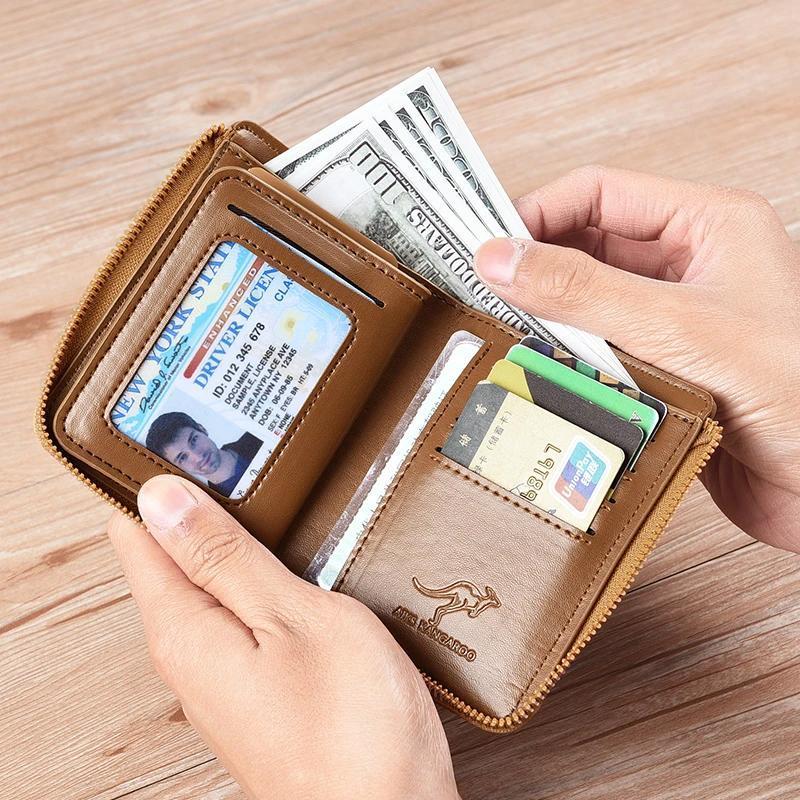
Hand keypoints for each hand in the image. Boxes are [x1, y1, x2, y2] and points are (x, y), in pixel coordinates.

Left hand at [107, 476, 459, 799]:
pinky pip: (243, 609)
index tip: (189, 440)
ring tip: (270, 492)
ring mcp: (226, 670)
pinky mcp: (259, 680)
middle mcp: (192, 652)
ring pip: (212, 580)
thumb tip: (163, 499)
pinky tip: (295, 556)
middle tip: (240, 455)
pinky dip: (260, 572)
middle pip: (173, 555)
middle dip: (200, 505)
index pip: (137, 535)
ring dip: (236, 536)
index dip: (158, 483)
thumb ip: (225, 557)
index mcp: (186, 629)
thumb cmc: (352, 726)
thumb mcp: (294, 617)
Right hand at [475, 166, 799, 551]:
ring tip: (512, 335)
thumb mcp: (678, 326)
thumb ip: (584, 290)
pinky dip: (569, 362)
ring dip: (552, 321)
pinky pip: (599, 354)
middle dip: (539, 269)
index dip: (540, 212)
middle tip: (487, 293)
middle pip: (589, 248)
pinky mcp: (664, 372)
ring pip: (588, 305)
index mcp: (707, 227)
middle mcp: (689, 269)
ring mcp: (675, 323)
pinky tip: (547, 374)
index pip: (601, 194)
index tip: (489, 245)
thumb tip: (504, 258)